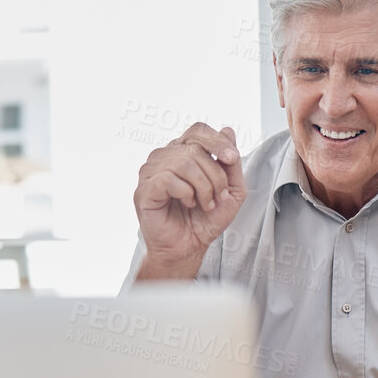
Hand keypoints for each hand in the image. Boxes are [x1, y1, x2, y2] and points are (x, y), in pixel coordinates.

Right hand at [134, 124, 247, 276]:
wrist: (190, 247)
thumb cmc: (205, 220)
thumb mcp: (232, 190)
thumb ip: (232, 162)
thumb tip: (228, 130)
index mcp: (184, 153)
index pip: (198, 131)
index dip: (216, 141)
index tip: (232, 159)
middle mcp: (165, 157)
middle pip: (195, 148)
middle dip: (215, 174)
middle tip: (219, 196)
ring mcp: (152, 171)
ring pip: (184, 162)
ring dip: (203, 187)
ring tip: (204, 203)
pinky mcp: (145, 189)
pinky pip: (168, 178)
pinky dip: (186, 192)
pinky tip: (188, 203)